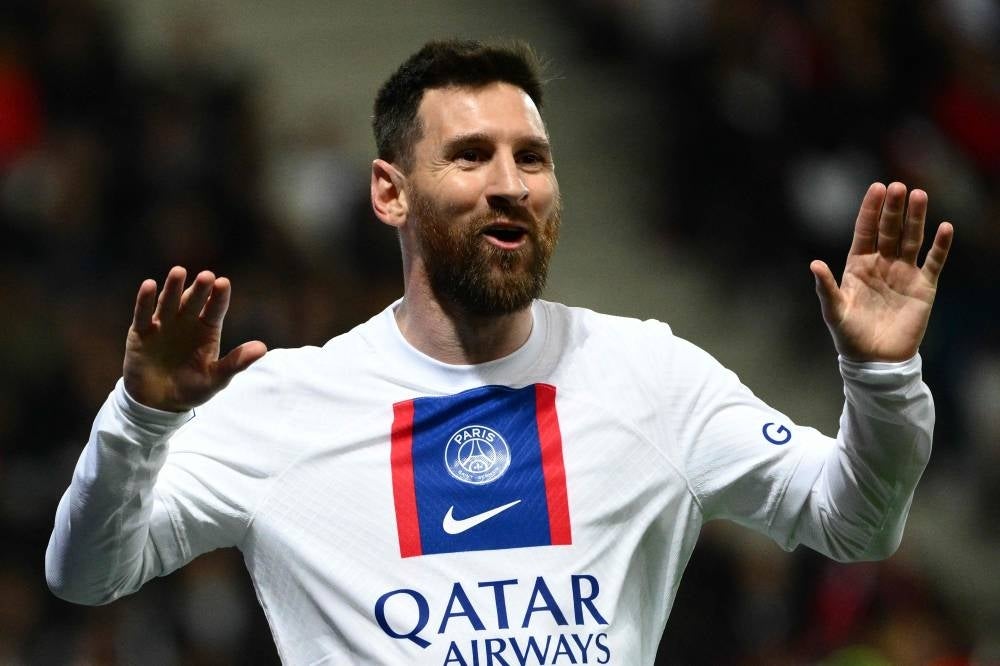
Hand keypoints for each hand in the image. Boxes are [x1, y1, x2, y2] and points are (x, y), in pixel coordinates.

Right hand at [124, 266, 266, 411]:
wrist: (158, 404)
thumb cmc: (192, 389)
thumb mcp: (216, 378)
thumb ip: (236, 362)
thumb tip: (263, 348)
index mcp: (207, 330)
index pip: (215, 309)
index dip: (219, 296)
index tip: (223, 283)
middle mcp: (186, 322)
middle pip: (194, 301)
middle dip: (200, 289)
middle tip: (207, 276)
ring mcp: (164, 324)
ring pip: (169, 301)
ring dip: (173, 287)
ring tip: (179, 272)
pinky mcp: (141, 331)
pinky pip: (143, 313)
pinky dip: (145, 300)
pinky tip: (149, 284)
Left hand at [811, 182, 953, 362]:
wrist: (876, 361)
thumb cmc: (850, 336)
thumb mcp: (834, 312)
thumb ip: (826, 288)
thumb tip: (814, 264)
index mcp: (858, 265)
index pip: (865, 231)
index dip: (870, 210)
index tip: (877, 187)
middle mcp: (882, 264)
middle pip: (889, 230)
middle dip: (894, 208)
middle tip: (899, 186)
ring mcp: (904, 273)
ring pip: (911, 239)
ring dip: (916, 218)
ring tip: (920, 195)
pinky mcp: (923, 287)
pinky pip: (934, 262)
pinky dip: (940, 246)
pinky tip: (945, 227)